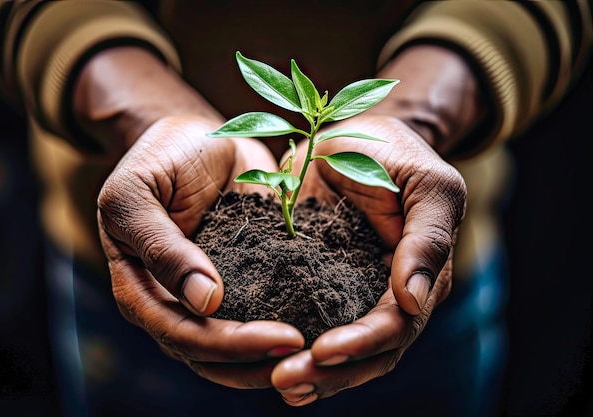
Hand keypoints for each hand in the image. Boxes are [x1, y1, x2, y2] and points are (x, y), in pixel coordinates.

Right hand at [97, 115, 303, 387]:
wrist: (196, 136)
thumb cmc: (159, 157)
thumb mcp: (140, 193)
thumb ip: (162, 246)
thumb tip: (204, 302)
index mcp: (141, 288)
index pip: (180, 333)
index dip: (227, 344)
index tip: (279, 336)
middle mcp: (173, 302)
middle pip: (210, 354)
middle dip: (256, 359)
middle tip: (306, 350)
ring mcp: (208, 295)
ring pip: (236, 348)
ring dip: (273, 356)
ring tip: (319, 352)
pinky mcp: (243, 280)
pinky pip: (262, 311)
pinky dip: (289, 322)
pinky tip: (324, 324)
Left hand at [271, 114, 465, 404]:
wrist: (356, 140)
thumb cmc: (398, 157)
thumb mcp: (428, 187)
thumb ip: (427, 240)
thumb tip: (415, 301)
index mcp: (419, 278)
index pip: (395, 326)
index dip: (362, 343)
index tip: (323, 351)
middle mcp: (385, 296)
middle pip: (365, 353)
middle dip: (329, 373)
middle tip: (286, 381)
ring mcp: (349, 293)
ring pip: (337, 351)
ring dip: (309, 373)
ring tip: (276, 383)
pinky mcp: (314, 282)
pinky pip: (305, 321)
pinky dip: (288, 346)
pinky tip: (262, 363)